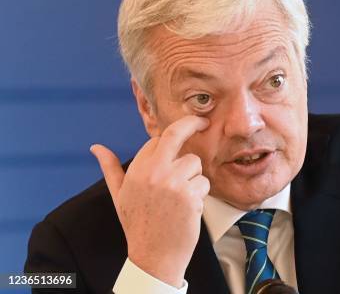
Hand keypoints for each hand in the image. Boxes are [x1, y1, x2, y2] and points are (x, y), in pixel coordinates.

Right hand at [90, 115, 209, 287]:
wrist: (154, 255)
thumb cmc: (139, 224)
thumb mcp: (120, 195)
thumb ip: (111, 169)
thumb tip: (96, 148)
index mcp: (137, 170)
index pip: (157, 140)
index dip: (169, 143)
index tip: (180, 136)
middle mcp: (154, 172)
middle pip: (176, 134)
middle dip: (192, 123)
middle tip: (203, 122)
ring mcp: (173, 182)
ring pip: (195, 163)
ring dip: (194, 178)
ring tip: (180, 198)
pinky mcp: (190, 195)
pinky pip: (204, 182)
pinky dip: (201, 194)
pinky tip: (187, 208)